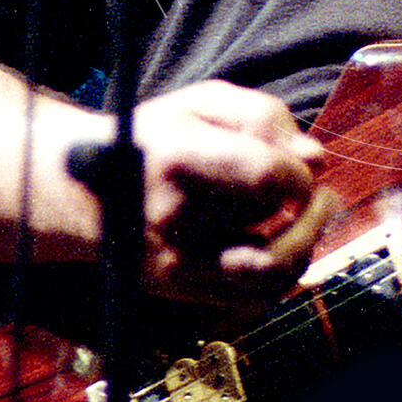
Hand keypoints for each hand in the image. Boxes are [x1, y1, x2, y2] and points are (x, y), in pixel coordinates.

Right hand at [128, 80, 333, 302]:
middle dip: (312, 215)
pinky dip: (281, 275)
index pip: (266, 178)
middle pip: (274, 229)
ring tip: (308, 221)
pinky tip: (283, 245)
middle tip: (320, 196)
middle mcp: (173, 219)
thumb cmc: (156, 138)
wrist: (81, 188)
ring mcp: (175, 262)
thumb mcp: (202, 103)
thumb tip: (317, 161)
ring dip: (305, 250)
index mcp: (177, 159)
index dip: (300, 175)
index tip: (301, 167)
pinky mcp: (178, 289)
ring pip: (270, 278)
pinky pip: (251, 298)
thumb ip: (264, 118)